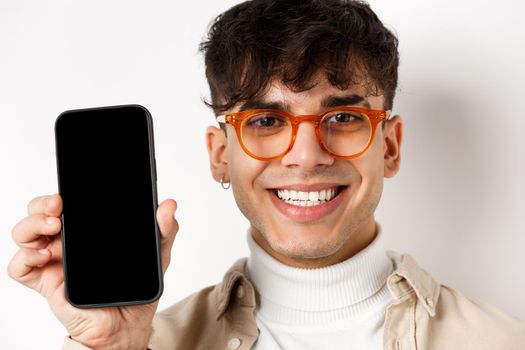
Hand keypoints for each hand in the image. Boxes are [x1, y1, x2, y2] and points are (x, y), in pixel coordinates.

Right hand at [7, 193, 178, 349]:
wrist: (129, 326)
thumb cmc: (137, 288)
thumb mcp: (157, 254)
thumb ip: (164, 229)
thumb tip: (169, 205)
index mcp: (88, 231)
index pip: (66, 203)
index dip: (61, 193)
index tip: (71, 191)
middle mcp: (66, 242)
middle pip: (39, 212)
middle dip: (42, 203)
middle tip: (58, 206)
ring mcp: (53, 262)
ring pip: (25, 234)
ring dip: (32, 225)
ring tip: (53, 227)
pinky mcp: (46, 283)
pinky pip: (19, 268)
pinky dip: (24, 257)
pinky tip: (43, 255)